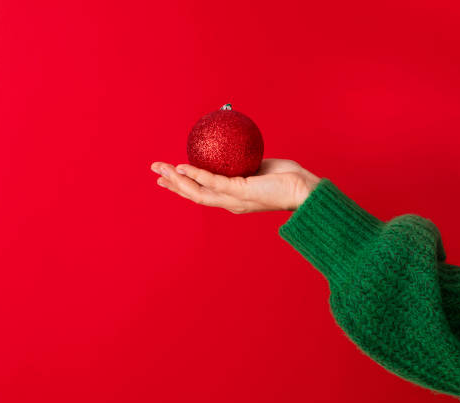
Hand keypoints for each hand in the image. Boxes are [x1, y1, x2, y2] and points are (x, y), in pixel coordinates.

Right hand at [150, 159, 320, 213]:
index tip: (168, 176)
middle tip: (154, 171)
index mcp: (232, 197)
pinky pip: (212, 181)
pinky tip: (181, 166)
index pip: (202, 192)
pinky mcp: (240, 193)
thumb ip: (244, 160)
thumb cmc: (288, 179)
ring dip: (176, 180)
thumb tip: (235, 144)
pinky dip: (195, 174)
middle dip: (172, 184)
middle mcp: (229, 201)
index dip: (183, 186)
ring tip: (160, 168)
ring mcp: (233, 199)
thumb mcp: (259, 166)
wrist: (304, 191)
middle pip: (193, 194)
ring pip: (196, 191)